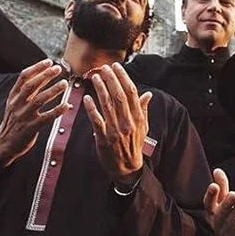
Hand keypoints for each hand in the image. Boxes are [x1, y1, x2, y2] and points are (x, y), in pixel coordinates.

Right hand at [0, 59, 69, 167]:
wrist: (5, 143)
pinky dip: (57, 110)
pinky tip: (67, 106)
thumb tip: (41, 75)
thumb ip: (25, 91)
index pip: (24, 77)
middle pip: (32, 85)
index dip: (37, 68)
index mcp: (13, 96)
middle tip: (59, 68)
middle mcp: (18, 104)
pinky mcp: (32, 127)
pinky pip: (47, 117)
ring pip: (39, 100)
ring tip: (64, 83)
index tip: (49, 61)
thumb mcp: (14, 104)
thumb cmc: (14, 121)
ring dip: (53, 90)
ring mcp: (25, 116)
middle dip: (45, 75)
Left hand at [83, 62, 151, 189]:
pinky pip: (97, 121)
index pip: (132, 93)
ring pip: (108, 106)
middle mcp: (128, 123)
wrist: (128, 168)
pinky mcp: (104, 139)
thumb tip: (148, 94)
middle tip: (103, 67)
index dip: (123, 78)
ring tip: (94, 77)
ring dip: (100, 89)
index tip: (116, 67)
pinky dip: (91, 109)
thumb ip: (143, 110)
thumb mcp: (142, 127)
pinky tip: (86, 98)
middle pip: (120, 96)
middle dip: (111, 79)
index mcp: (138, 118)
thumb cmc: (134, 145)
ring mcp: (116, 131)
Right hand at [204, 168, 234, 235]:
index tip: (214, 186)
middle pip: (219, 216)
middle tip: (233, 194)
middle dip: (225, 205)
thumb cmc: (227, 222)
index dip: (210, 196)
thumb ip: (221, 186)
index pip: (208, 205)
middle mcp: (218, 224)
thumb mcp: (223, 204)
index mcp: (212, 214)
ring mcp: (228, 233)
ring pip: (230, 223)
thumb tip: (217, 170)